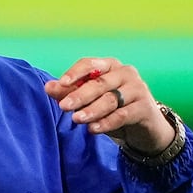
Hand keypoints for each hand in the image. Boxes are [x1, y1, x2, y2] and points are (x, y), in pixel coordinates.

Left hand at [44, 57, 175, 154]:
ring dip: (92, 110)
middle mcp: (125, 73)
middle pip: (99, 83)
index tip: (61, 83)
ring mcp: (137, 89)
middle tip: (64, 106)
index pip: (90, 64)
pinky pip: (123, 115)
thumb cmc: (113, 109)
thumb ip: (69, 93)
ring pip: (110, 99)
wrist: (145, 128)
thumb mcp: (90, 101)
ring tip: (76, 119)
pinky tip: (94, 129)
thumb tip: (48, 87)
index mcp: (109, 66)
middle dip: (80, 95)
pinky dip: (107, 122)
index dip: (75, 73)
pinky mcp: (145, 107)